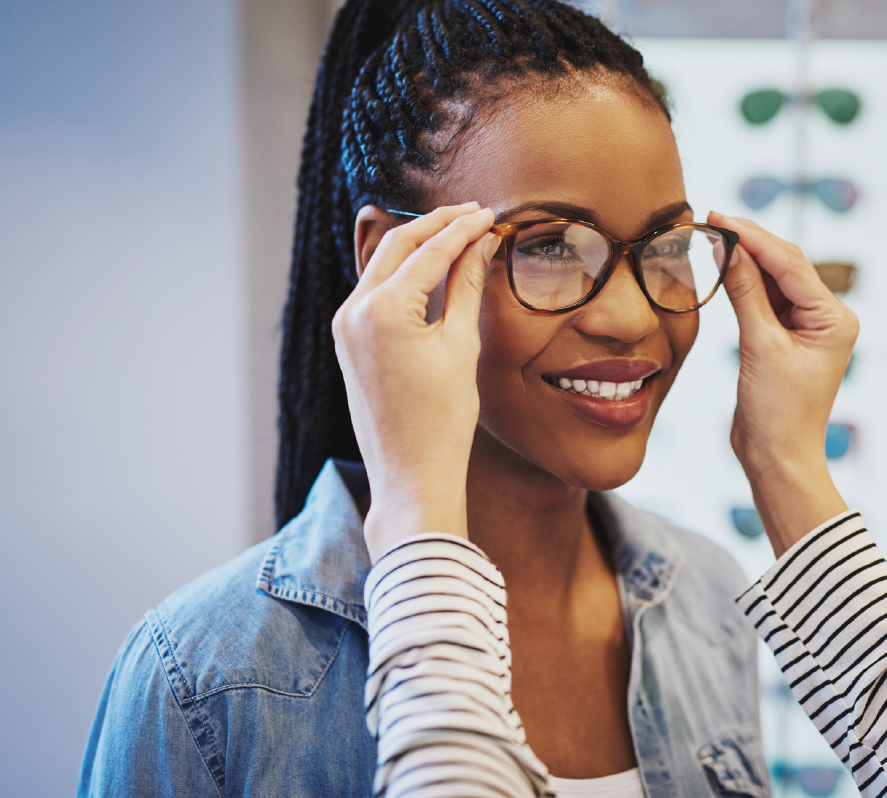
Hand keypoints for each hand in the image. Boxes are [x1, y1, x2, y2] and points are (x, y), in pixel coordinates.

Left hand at [332, 202, 497, 559]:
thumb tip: (481, 245)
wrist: (411, 476)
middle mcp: (353, 311)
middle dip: (437, 225)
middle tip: (475, 214)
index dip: (464, 229)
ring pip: (382, 264)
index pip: (429, 251)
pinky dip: (403, 273)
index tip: (491, 215)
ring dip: (418, 245)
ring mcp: (345, 326)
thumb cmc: (442, 420)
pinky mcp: (347, 342)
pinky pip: (375, 291)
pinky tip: (431, 268)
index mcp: (382, 309)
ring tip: (458, 233)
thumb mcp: (461, 346)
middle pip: (397, 245)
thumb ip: (467, 287)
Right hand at [711, 211, 857, 554]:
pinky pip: (765, 300)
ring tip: (712, 235)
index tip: (719, 217)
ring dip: (744, 260)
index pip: (789, 264)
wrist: (777, 459)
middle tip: (711, 219)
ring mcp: (808, 328)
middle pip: (785, 265)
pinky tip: (722, 265)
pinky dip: (743, 284)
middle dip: (749, 242)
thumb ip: (745, 293)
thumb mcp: (760, 346)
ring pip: (774, 280)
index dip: (753, 238)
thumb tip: (727, 247)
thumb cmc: (777, 412)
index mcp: (835, 318)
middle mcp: (828, 318)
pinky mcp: (786, 339)